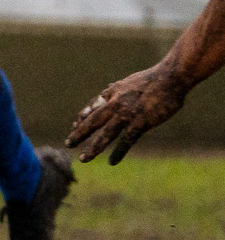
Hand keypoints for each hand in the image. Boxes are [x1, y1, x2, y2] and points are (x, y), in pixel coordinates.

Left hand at [66, 67, 187, 163]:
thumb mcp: (128, 81)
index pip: (93, 106)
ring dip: (93, 147)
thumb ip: (116, 89)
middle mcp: (115, 103)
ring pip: (105, 134)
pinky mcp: (140, 122)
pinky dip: (118, 152)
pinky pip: (126, 141)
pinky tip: (111, 162)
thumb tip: (104, 92)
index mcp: (113, 92)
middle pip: (93, 121)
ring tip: (83, 158)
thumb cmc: (153, 79)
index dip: (83, 116)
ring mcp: (127, 114)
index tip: (74, 124)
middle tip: (68, 143)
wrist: (170, 77)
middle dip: (79, 133)